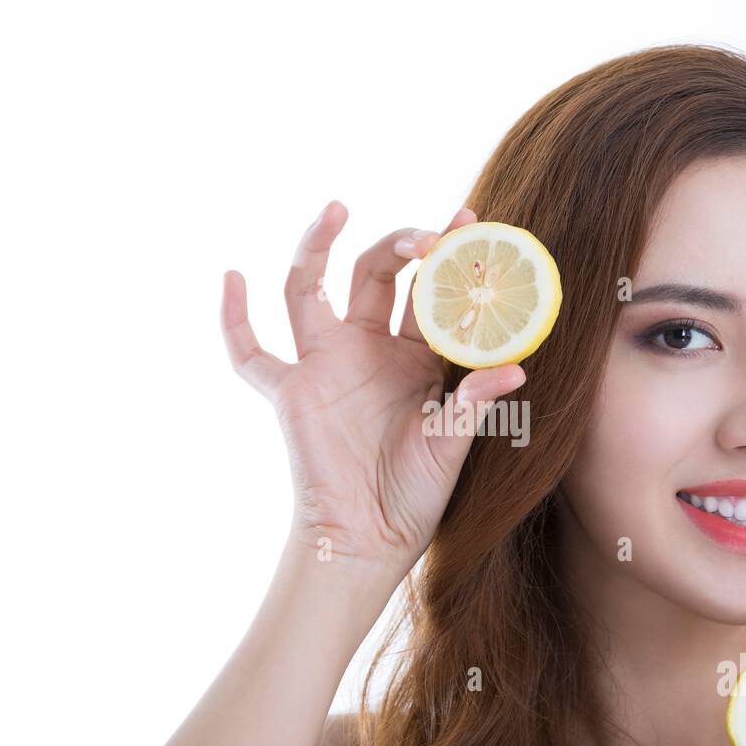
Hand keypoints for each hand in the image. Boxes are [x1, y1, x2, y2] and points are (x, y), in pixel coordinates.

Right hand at [221, 200, 525, 583]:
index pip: (430, 293)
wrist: (369, 538)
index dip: (448, 259)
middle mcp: (368, 349)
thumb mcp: (452, 443)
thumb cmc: (416, 494)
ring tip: (336, 208)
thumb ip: (474, 401)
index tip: (468, 221)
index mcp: (417, 357)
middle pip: (375, 274)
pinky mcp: (289, 392)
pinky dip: (234, 317)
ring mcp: (324, 365)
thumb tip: (515, 368)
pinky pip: (251, 353)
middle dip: (398, 245)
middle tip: (425, 235)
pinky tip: (230, 277)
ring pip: (310, 289)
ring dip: (317, 246)